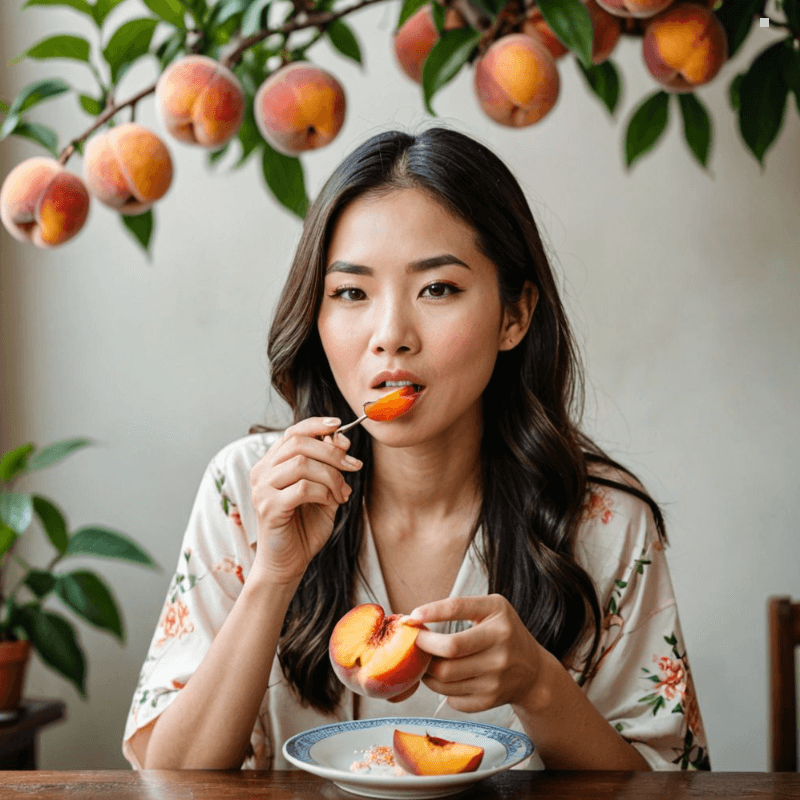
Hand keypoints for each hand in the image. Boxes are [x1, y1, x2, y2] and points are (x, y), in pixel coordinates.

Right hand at [248, 417, 362, 584]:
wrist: (288, 563)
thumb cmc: (304, 527)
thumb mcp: (324, 490)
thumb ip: (330, 466)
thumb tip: (341, 438)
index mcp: (272, 464)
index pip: (293, 432)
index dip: (317, 425)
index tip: (340, 426)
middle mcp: (262, 472)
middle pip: (299, 443)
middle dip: (333, 452)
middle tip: (354, 465)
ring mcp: (262, 489)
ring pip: (302, 463)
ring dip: (331, 476)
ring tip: (342, 492)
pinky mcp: (268, 507)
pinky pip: (302, 488)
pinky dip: (324, 492)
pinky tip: (331, 502)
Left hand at [405, 594, 545, 712]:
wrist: (533, 672)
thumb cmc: (504, 634)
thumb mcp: (491, 609)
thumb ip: (458, 608)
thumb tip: (416, 620)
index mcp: (498, 616)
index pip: (458, 608)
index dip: (432, 612)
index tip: (412, 617)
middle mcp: (500, 647)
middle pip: (448, 649)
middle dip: (424, 647)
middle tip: (416, 643)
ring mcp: (496, 677)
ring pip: (444, 678)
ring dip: (427, 671)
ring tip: (428, 662)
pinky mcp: (490, 699)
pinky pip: (451, 697)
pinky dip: (441, 689)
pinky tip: (445, 679)